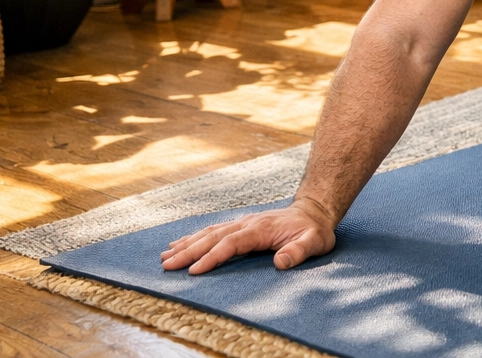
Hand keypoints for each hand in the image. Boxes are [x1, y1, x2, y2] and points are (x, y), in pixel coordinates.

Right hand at [159, 200, 335, 274]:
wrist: (315, 211)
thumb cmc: (314, 231)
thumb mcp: (315, 242)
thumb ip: (299, 251)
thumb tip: (280, 263)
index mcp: (261, 229)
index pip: (231, 243)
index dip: (212, 257)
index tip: (194, 270)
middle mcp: (247, 223)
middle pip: (213, 237)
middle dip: (189, 251)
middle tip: (167, 265)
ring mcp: (242, 222)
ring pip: (210, 232)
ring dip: (187, 244)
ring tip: (166, 256)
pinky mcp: (241, 225)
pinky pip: (214, 230)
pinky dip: (195, 237)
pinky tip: (181, 244)